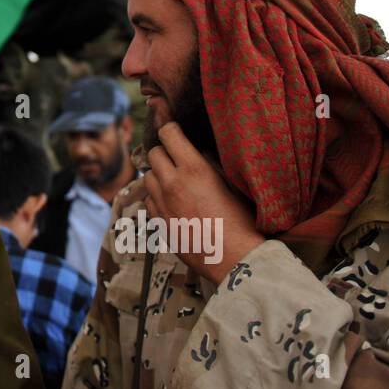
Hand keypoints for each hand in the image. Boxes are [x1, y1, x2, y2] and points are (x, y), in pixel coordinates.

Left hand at [142, 122, 263, 283]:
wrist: (233, 259)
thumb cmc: (241, 221)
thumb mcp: (231, 184)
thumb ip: (210, 164)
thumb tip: (198, 151)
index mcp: (193, 168)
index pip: (168, 134)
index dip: (171, 130)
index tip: (175, 132)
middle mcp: (172, 182)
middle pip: (154, 154)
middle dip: (164, 153)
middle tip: (177, 159)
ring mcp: (162, 203)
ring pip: (147, 177)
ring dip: (158, 175)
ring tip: (175, 181)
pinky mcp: (158, 221)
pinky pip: (149, 200)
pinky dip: (157, 196)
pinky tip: (173, 202)